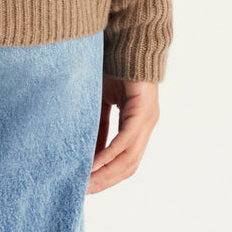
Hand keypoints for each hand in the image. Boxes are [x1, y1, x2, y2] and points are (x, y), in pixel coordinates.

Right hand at [87, 76, 158, 193]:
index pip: (125, 160)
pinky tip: (94, 164)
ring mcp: (147, 120)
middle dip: (106, 180)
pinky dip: (109, 155)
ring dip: (107, 173)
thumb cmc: (113, 66)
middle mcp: (146, 125)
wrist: (127, 40)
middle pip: (128, 165)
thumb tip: (86, 151)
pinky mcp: (143, 111)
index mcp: (138, 124)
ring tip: (87, 183)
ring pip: (129, 158)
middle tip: (84, 192)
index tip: (87, 186)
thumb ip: (97, 125)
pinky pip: (126, 140)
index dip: (107, 175)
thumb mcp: (100, 101)